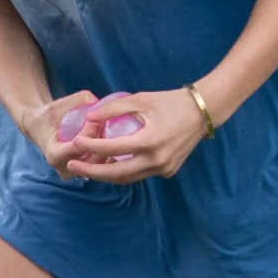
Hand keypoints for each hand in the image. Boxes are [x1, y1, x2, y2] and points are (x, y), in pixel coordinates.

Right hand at [23, 90, 107, 180]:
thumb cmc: (48, 115)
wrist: (39, 129)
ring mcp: (74, 173)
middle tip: (108, 123)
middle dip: (102, 139)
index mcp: (54, 154)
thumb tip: (96, 101)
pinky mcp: (82, 172)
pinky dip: (107, 151)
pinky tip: (111, 139)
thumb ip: (77, 100)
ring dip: (107, 146)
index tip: (97, 118)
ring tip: (110, 130)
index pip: (77, 146)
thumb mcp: (58, 104)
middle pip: (92, 157)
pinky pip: (100, 164)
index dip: (90, 131)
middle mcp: (64, 168)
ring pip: (99, 163)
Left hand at [54, 88, 212, 185]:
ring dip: (107, 175)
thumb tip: (88, 118)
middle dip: (92, 172)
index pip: (112, 148)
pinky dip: (125, 172)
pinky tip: (112, 164)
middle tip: (73, 166)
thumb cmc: (171, 101)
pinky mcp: (169, 171)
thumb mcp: (141, 99)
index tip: (76, 143)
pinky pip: (141, 174)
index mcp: (150, 141)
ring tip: (89, 168)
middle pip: (116, 174)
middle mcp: (156, 160)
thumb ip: (113, 109)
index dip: (90, 147)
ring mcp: (164, 168)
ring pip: (128, 178)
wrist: (204, 111)